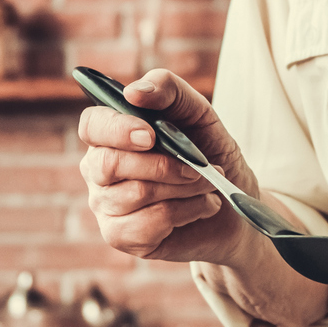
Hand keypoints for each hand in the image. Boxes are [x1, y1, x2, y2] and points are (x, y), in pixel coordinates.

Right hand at [77, 69, 262, 265]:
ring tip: (207, 185)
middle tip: (198, 166)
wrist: (235, 204)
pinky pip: (146, 224)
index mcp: (111, 134)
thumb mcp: (199, 112)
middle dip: (162, 165)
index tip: (150, 135)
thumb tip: (134, 92)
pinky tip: (201, 207)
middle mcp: (99, 169)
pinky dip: (185, 212)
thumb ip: (168, 90)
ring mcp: (106, 206)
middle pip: (107, 164)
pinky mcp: (121, 236)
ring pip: (134, 195)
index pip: (92, 126)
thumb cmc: (210, 153)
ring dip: (183, 188)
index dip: (115, 129)